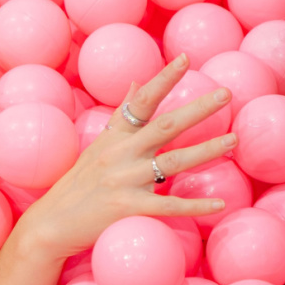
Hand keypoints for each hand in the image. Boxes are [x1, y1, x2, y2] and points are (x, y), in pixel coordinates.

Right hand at [18, 55, 236, 260]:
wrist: (50, 225)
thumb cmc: (78, 184)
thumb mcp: (97, 145)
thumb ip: (121, 116)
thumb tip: (138, 81)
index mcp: (116, 137)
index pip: (142, 101)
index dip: (163, 79)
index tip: (185, 59)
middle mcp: (122, 154)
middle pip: (166, 126)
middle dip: (198, 109)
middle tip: (225, 94)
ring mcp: (126, 180)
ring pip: (174, 162)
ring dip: (207, 150)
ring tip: (233, 140)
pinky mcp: (129, 208)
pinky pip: (169, 205)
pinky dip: (195, 205)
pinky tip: (220, 203)